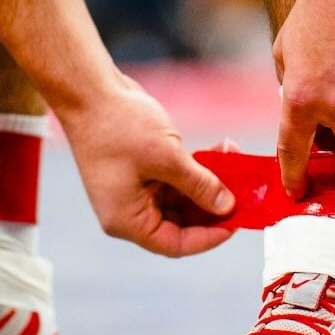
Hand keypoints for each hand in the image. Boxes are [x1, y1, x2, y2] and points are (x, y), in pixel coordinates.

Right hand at [56, 76, 235, 256]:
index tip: (237, 221)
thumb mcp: (168, 158)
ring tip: (236, 161)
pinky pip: (174, 180)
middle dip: (214, 207)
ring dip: (209, 183)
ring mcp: (134, 191)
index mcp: (127, 220)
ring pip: (182, 199)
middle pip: (180, 223)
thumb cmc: (119, 125)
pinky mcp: (140, 171)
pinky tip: (221, 151)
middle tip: (245, 194)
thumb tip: (227, 207)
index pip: (175, 244)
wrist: (89, 90)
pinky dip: (197, 169)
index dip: (209, 237)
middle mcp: (129, 211)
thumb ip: (200, 186)